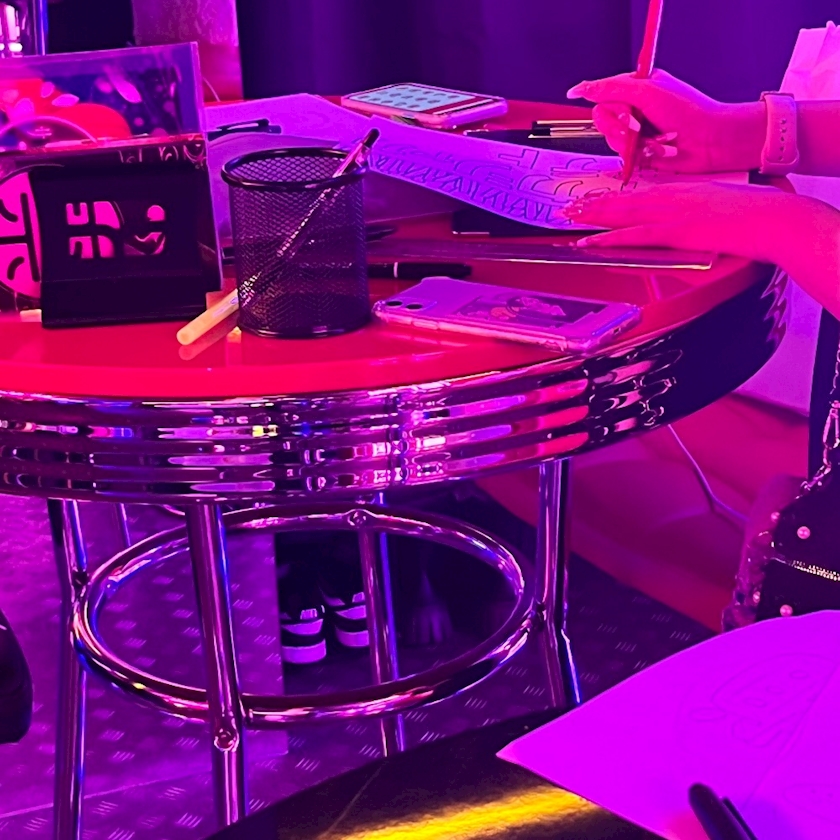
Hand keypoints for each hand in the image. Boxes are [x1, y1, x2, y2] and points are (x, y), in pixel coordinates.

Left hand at [564, 182, 806, 265]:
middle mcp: (672, 197)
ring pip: (623, 214)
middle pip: (624, 200)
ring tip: (569, 219)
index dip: (613, 196)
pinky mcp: (676, 231)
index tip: (593, 198)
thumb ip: (696, 215)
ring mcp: (672, 213)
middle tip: (569, 207)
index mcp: (682, 191)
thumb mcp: (717, 208)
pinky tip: (589, 243)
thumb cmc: (753, 214)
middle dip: (594, 204)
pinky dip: (609, 239)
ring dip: (593, 217)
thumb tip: (683, 226)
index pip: (639, 193)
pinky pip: (633, 236)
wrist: (772, 217)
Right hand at [567, 70, 765, 173]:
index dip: (612, 108)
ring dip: (632, 142)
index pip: (603, 96)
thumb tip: (582, 89)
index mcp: (636, 87)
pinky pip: (623, 156)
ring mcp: (637, 131)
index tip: (628, 113)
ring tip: (654, 140)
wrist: (710, 141)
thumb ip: (612, 89)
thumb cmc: (688, 112)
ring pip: (611, 140)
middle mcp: (634, 108)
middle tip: (639, 127)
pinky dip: (639, 155)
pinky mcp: (640, 152)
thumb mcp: (647, 92)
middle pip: (603, 120)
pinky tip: (656, 151)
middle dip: (620, 128)